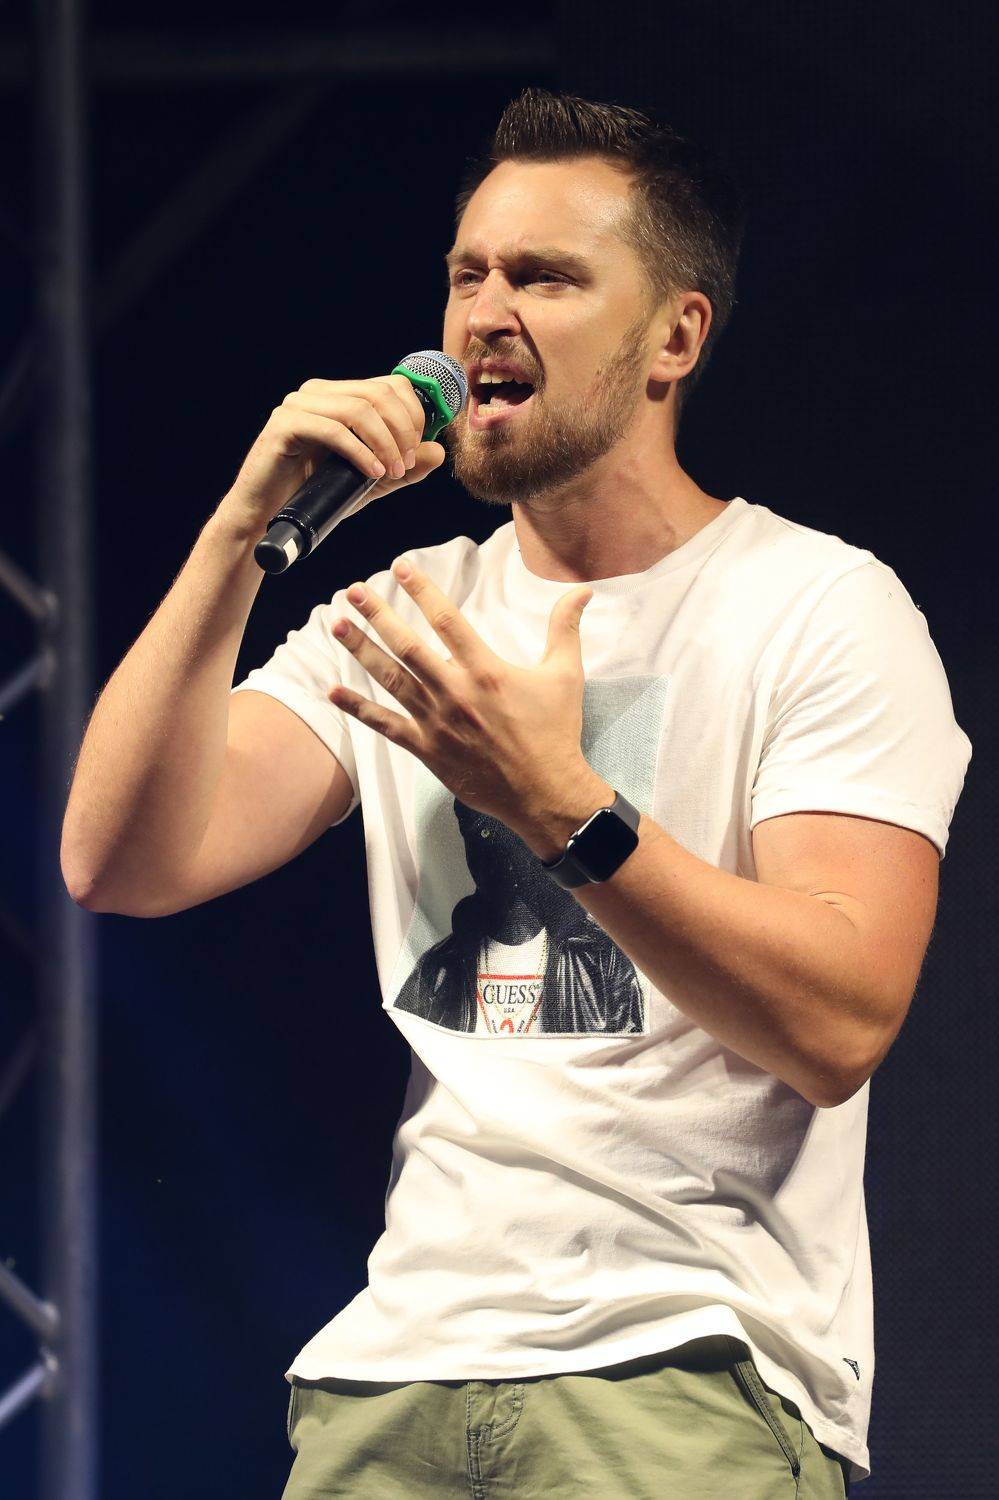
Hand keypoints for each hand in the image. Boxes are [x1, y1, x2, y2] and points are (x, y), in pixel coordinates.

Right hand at [220, 373, 445, 532]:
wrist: (268, 518)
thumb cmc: (316, 497)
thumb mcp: (371, 482)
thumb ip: (404, 468)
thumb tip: (437, 451)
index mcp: (339, 396)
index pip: (390, 385)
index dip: (414, 414)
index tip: (419, 449)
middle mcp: (318, 392)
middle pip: (378, 393)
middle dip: (403, 429)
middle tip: (406, 464)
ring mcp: (298, 405)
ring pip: (358, 409)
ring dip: (384, 443)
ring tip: (392, 472)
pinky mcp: (284, 425)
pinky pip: (333, 430)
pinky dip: (360, 452)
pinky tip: (372, 473)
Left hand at [328, 556, 595, 829]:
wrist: (546, 793)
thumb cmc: (556, 733)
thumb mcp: (565, 675)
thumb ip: (565, 629)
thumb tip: (582, 591)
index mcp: (486, 671)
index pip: (448, 620)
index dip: (422, 590)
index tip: (400, 567)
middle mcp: (455, 693)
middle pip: (408, 646)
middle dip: (378, 615)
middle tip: (352, 591)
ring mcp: (437, 723)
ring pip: (391, 679)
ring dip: (361, 650)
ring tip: (336, 625)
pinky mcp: (428, 750)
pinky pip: (386, 726)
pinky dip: (358, 708)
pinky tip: (333, 690)